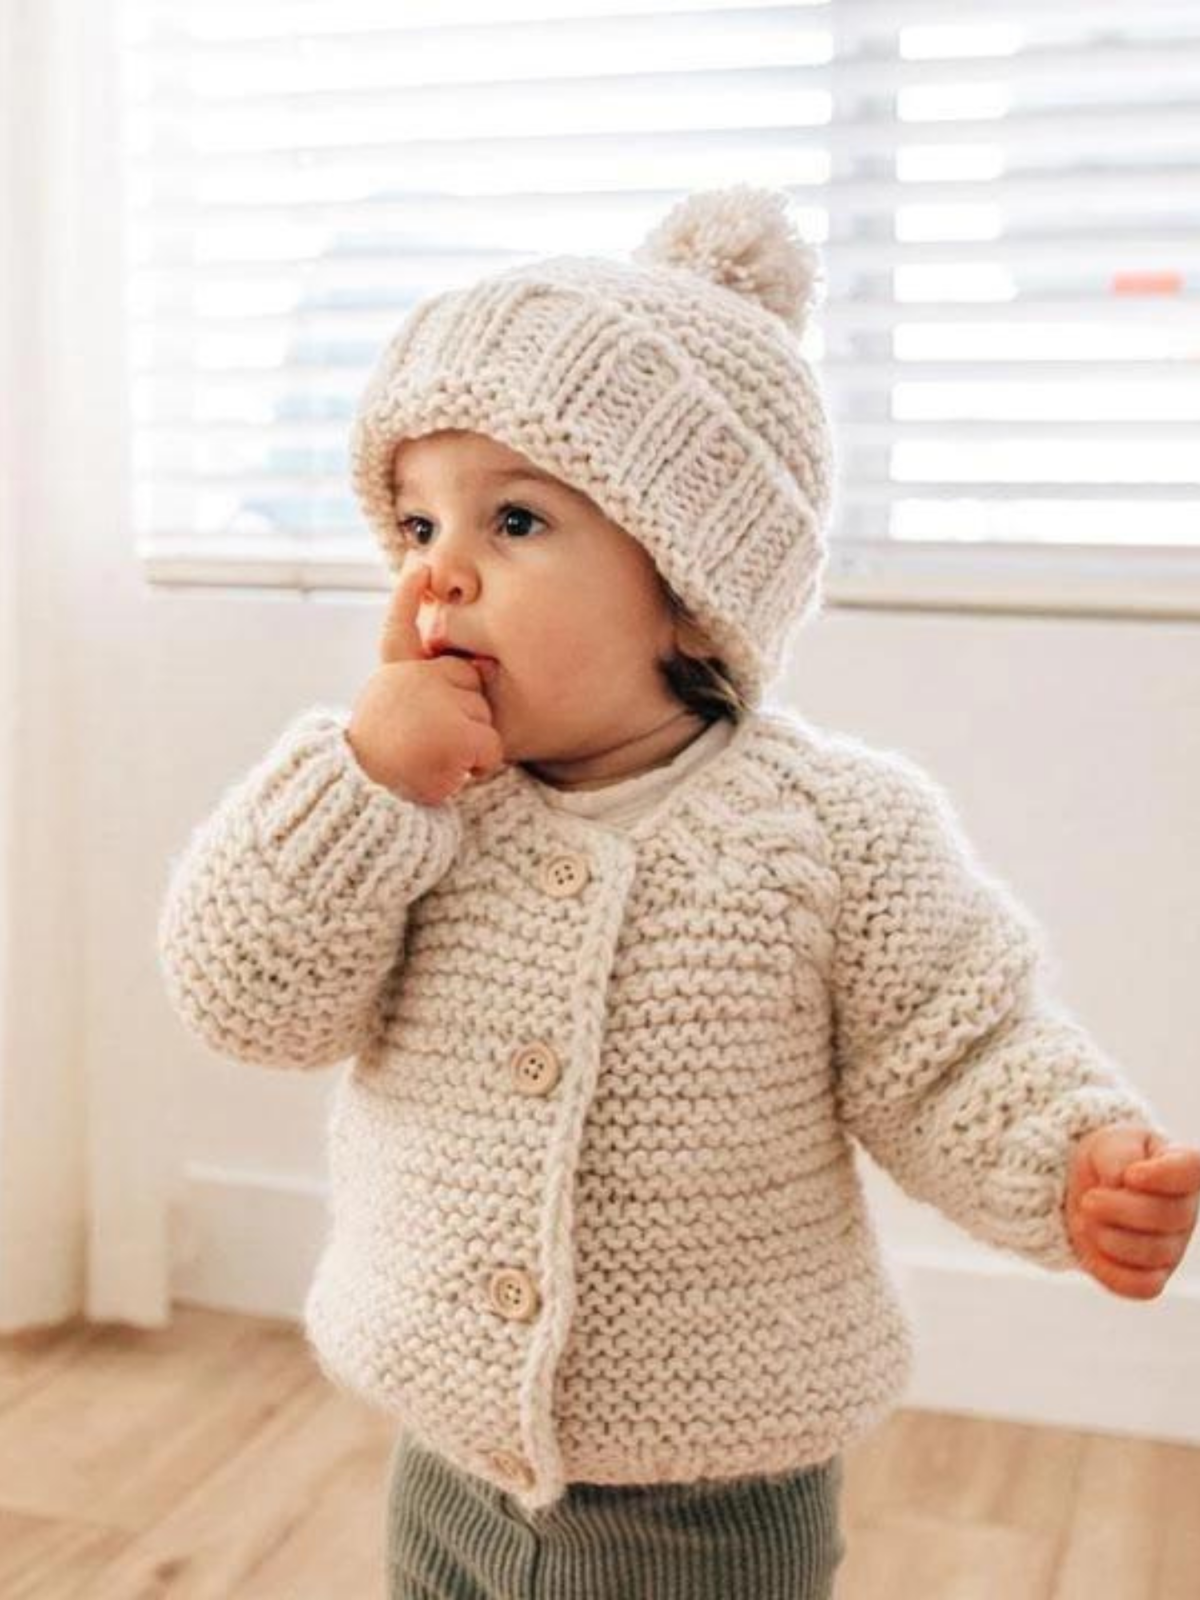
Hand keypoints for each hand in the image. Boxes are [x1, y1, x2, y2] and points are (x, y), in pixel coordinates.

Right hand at [344, 561, 505, 805]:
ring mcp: (435, 703)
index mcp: (392, 675)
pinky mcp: (458, 733)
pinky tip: (450, 772)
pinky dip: (480, 767)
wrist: (366, 798)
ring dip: (470, 745)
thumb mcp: (397, 715)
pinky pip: (492, 747)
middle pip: (468, 681)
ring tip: (434, 759)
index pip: (400, 626)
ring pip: (483, 716)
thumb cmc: (388, 765)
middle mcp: (411, 679)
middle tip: (428, 741)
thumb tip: (482, 664)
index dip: (409, 595)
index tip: (419, 563)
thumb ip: (425, 686)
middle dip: (464, 712)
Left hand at [1064, 1122, 1199, 1298]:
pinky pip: (1141, 1286)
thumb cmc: (1108, 1161)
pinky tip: (1091, 1249)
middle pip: (1169, 1216)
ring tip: (1086, 1220)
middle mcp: (1184, 1210)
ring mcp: (1172, 1246)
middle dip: (1119, 1209)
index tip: (1131, 1175)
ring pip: (1154, 1253)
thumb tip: (1121, 1182)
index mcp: (1180, 1166)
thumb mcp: (1107, 1144)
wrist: (1089, 1190)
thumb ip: (1119, 1158)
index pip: (1193, 1168)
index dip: (1165, 1175)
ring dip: (1109, 1237)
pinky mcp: (1153, 1276)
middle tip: (1089, 1200)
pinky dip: (1110, 1270)